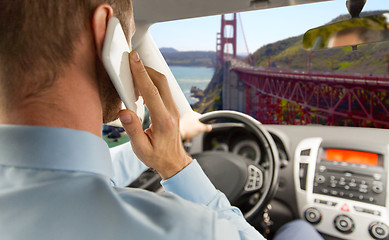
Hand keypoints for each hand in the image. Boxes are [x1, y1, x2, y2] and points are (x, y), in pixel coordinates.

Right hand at [118, 51, 191, 179]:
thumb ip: (133, 130)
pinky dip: (152, 82)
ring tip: (132, 74)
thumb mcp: (141, 149)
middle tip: (131, 60)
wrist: (173, 161)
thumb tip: (124, 112)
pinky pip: (163, 89)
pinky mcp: (172, 108)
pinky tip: (141, 87)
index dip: (141, 74)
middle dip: (145, 68)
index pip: (151, 92)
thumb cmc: (156, 156)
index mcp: (163, 121)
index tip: (134, 59)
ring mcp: (174, 108)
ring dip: (148, 74)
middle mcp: (171, 112)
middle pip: (160, 81)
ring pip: (163, 83)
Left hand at [180, 112, 211, 140]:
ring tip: (190, 136)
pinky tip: (187, 136)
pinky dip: (188, 133)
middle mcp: (188, 115)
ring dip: (192, 133)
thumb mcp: (200, 128)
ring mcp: (184, 120)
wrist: (177, 134)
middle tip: (195, 133)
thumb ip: (206, 127)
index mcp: (193, 113)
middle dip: (197, 130)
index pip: (202, 118)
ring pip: (192, 127)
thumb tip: (210, 127)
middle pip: (197, 124)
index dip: (204, 125)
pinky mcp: (181, 125)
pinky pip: (187, 129)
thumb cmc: (187, 130)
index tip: (202, 129)